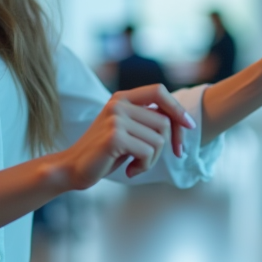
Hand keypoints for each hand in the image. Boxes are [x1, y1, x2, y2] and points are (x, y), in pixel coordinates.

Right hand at [58, 85, 195, 188]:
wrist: (72, 169)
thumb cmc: (104, 153)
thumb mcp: (127, 130)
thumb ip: (147, 120)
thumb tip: (183, 120)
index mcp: (122, 98)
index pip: (159, 91)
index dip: (177, 108)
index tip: (189, 127)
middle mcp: (118, 104)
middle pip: (164, 122)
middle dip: (164, 146)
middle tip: (147, 160)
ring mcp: (116, 119)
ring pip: (159, 140)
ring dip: (152, 159)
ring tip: (135, 164)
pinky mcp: (114, 137)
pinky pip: (148, 152)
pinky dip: (144, 166)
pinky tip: (130, 170)